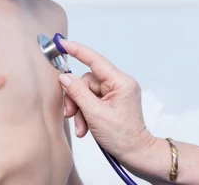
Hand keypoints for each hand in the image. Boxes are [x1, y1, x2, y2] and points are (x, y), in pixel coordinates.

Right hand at [58, 40, 156, 164]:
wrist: (136, 154)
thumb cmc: (122, 137)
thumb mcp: (95, 115)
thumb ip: (78, 94)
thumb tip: (65, 77)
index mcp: (121, 82)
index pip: (95, 60)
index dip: (77, 50)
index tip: (62, 43)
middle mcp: (119, 84)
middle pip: (86, 81)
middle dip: (76, 99)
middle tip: (70, 115)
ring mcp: (116, 93)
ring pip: (86, 93)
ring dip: (80, 110)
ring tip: (82, 128)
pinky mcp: (112, 103)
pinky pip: (91, 101)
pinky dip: (85, 114)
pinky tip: (86, 129)